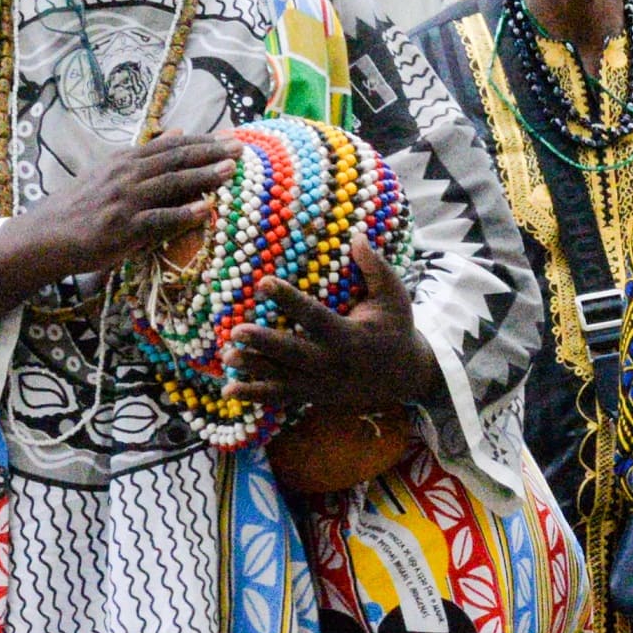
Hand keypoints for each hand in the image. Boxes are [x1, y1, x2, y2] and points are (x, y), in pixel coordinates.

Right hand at [1, 132, 238, 293]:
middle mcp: (125, 175)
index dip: (202, 141)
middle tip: (240, 148)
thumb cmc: (82, 205)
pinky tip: (206, 211)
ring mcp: (124, 201)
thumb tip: (179, 131)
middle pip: (175, 160)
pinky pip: (158, 220)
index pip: (170, 145)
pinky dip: (183, 215)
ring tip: (231, 171)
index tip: (229, 136)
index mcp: (124, 159)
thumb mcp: (110, 171)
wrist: (47, 234)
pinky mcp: (122, 229)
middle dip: (210, 153)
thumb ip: (146, 154)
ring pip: (171, 184)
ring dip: (204, 177)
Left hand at [229, 238, 441, 416]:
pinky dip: (256, 395)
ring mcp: (322, 385)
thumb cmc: (396, 328)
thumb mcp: (394, 296)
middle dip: (264, 343)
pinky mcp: (314, 396)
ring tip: (227, 357)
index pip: (314, 317)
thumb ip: (375, 267)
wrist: (405, 377)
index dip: (288, 300)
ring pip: (283, 378)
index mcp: (350, 337)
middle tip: (236, 331)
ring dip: (254, 369)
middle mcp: (333, 364)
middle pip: (292, 353)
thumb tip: (355, 235)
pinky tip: (229, 391)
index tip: (264, 282)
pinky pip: (282, 397)